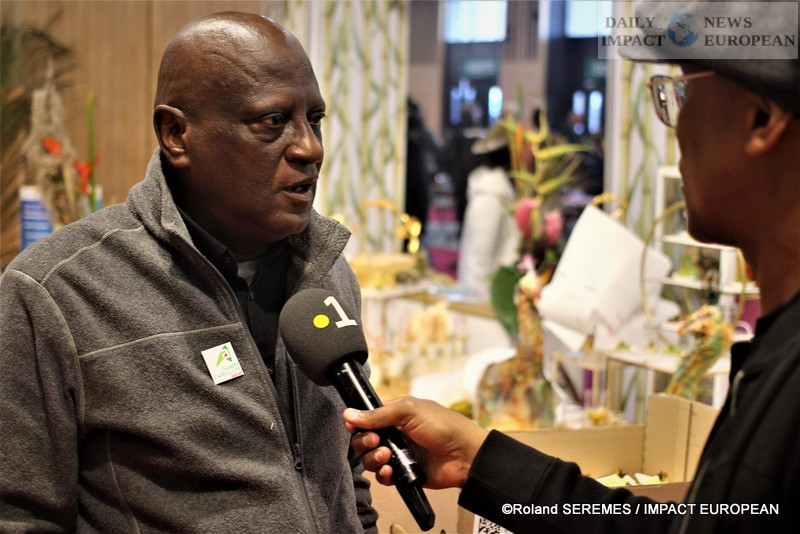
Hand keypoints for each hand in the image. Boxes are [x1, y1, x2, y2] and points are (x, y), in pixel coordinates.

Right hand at [344, 396, 488, 489]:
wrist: (465, 454)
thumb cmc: (444, 426)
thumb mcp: (410, 410)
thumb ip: (379, 414)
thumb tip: (350, 414)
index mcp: (395, 415)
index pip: (366, 419)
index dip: (357, 423)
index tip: (353, 427)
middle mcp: (395, 434)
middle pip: (364, 440)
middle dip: (365, 442)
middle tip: (377, 441)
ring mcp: (399, 454)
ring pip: (371, 459)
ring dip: (373, 458)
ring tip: (387, 456)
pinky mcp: (404, 473)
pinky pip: (383, 477)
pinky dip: (383, 475)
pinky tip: (390, 470)